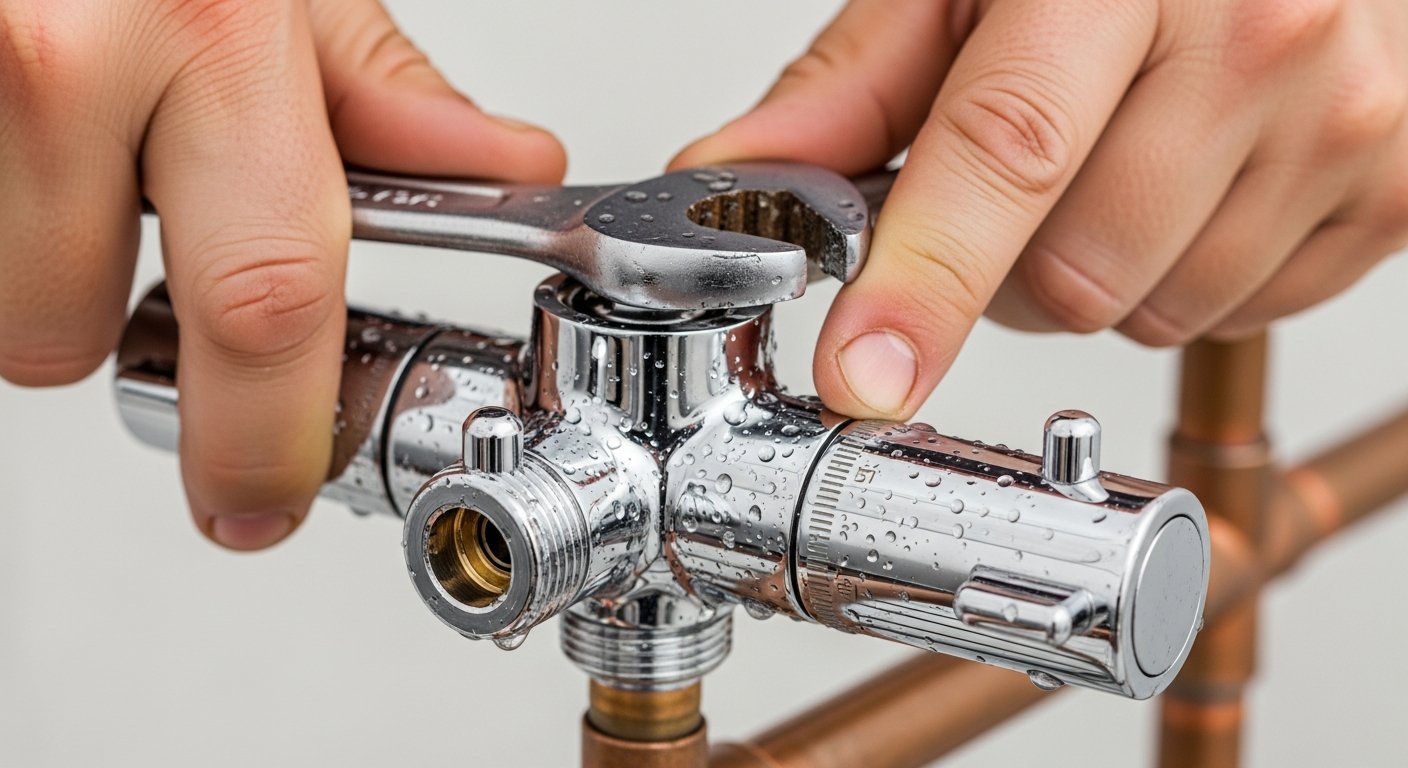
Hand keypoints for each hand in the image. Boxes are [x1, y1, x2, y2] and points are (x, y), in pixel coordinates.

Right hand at [0, 0, 564, 548]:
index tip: (260, 497)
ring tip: (64, 137)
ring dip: (20, 252)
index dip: (262, 436)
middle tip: (128, 270)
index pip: (263, 300)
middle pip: (51, 333)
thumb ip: (374, 81)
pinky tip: (22, 141)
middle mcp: (53, 53)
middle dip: (94, 333)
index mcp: (204, 27)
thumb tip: (491, 163)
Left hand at [672, 0, 1407, 419]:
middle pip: (1073, 278)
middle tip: (1013, 188)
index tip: (867, 374)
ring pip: (1151, 314)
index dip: (925, 282)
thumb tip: (739, 177)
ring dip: (1094, 274)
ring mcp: (1346, 126)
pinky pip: (1235, 316)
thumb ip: (856, 81)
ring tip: (1116, 160)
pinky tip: (1189, 183)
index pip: (1007, 153)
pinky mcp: (1392, 196)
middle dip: (1002, 268)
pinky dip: (1181, 276)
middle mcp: (1265, 41)